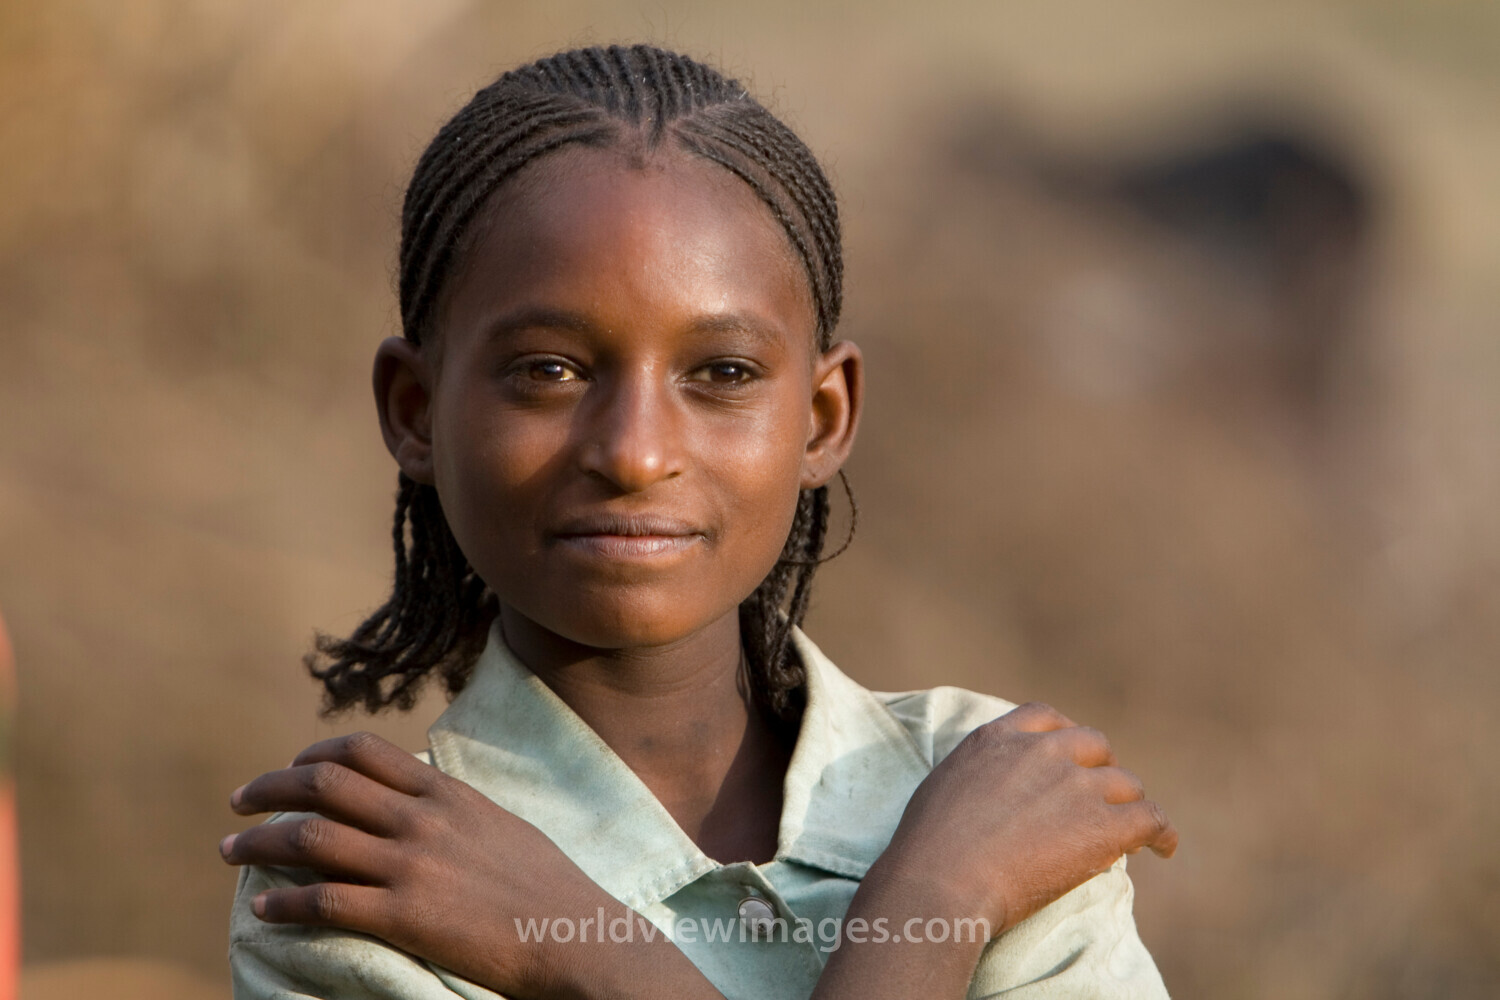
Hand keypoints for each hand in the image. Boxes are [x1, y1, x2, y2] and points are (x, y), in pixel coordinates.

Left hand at [219, 732, 718, 999]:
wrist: (575, 935)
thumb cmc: (547, 887)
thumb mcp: (500, 824)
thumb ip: (455, 807)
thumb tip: (423, 793)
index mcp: (446, 792)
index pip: (364, 751)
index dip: (314, 754)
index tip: (291, 768)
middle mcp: (422, 819)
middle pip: (323, 785)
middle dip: (270, 789)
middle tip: (239, 803)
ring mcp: (411, 865)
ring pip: (310, 838)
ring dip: (258, 842)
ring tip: (230, 851)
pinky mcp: (405, 916)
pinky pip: (324, 902)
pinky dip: (283, 903)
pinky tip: (262, 909)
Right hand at [877, 702, 1175, 936]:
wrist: (942, 880)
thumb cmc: (927, 849)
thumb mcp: (942, 786)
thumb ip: (978, 775)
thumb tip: (992, 793)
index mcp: (999, 738)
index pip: (1045, 718)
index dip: (1064, 736)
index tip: (1070, 756)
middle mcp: (1043, 752)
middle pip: (1093, 745)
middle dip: (1100, 770)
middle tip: (1100, 799)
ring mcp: (1077, 785)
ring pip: (1125, 784)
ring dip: (1128, 805)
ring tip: (1133, 831)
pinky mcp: (1105, 824)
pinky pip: (1151, 819)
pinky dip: (1161, 833)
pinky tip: (1162, 849)